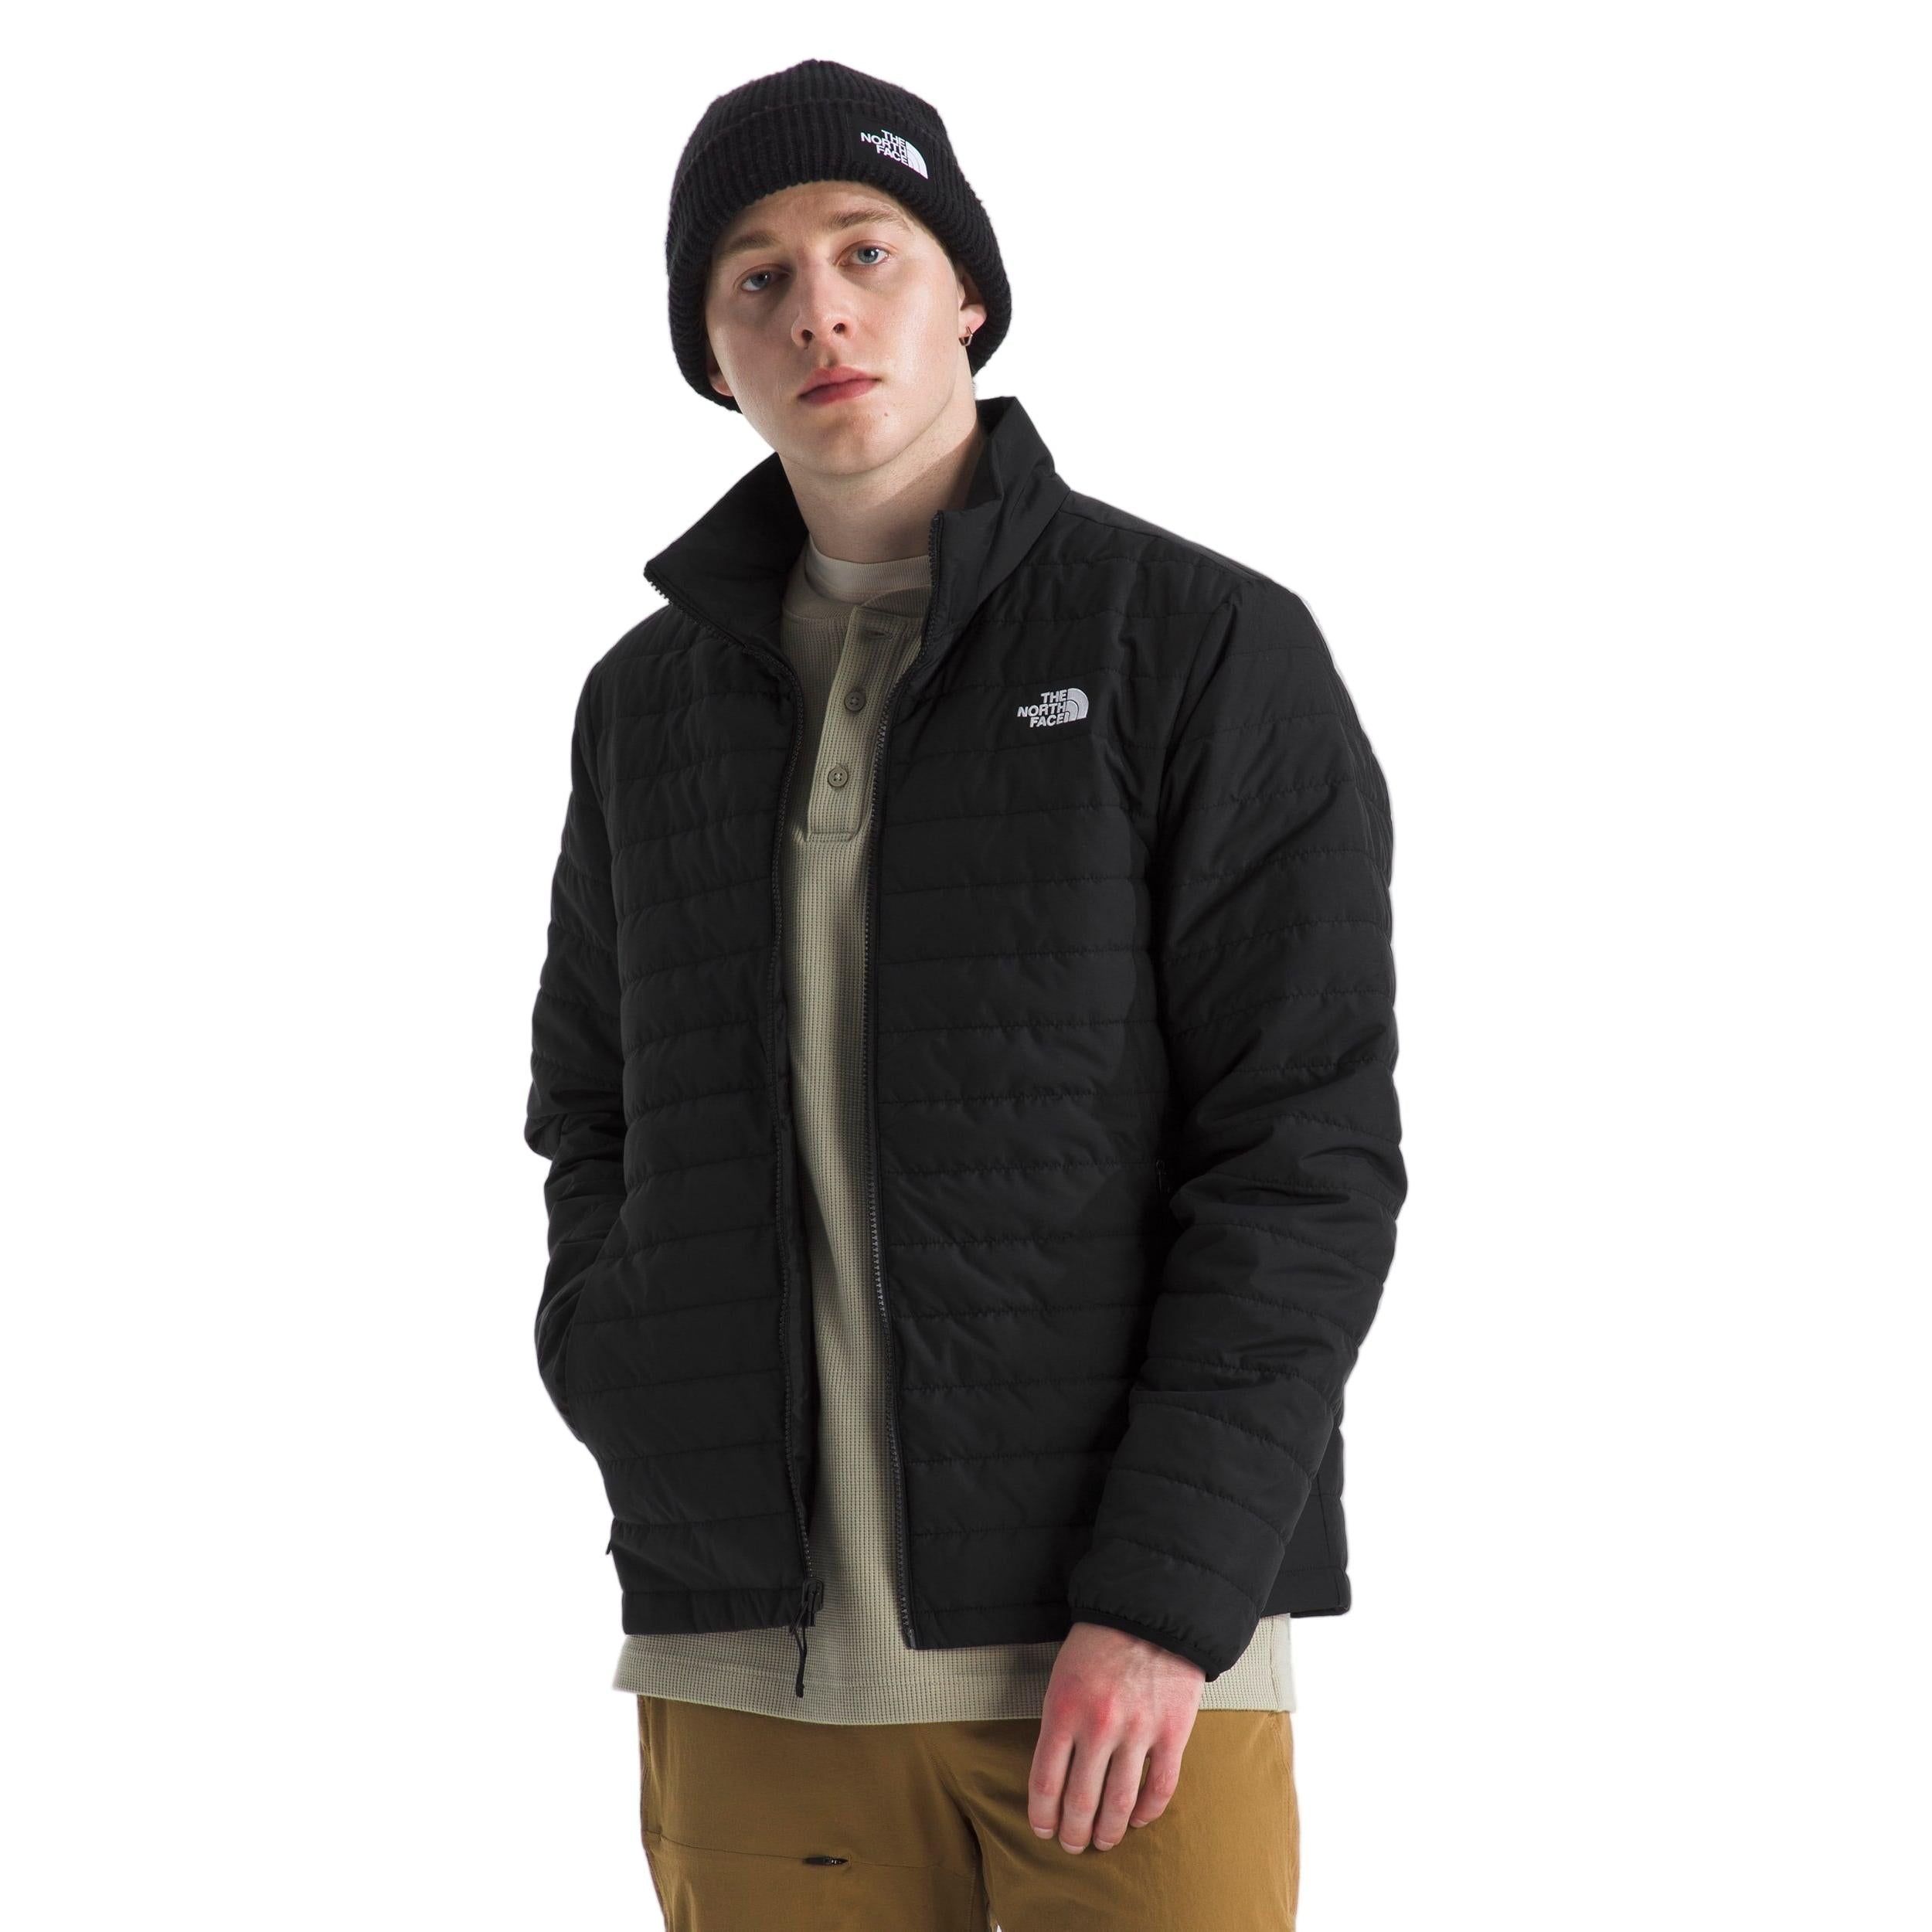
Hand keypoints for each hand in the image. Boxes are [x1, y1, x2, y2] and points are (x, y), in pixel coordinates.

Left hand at [1028, 1620, 1204, 1852]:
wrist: (1151, 1611)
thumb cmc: (1099, 1644)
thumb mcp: (1062, 1677)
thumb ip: (1059, 1724)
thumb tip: (1055, 1775)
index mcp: (1064, 1710)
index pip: (1045, 1782)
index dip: (1042, 1816)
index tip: (1043, 1830)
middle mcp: (1099, 1727)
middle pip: (1080, 1801)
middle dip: (1073, 1832)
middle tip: (1072, 1845)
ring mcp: (1138, 1731)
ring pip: (1119, 1804)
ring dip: (1108, 1832)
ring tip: (1103, 1841)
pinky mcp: (1172, 1733)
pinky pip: (1159, 1788)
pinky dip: (1147, 1812)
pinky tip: (1137, 1819)